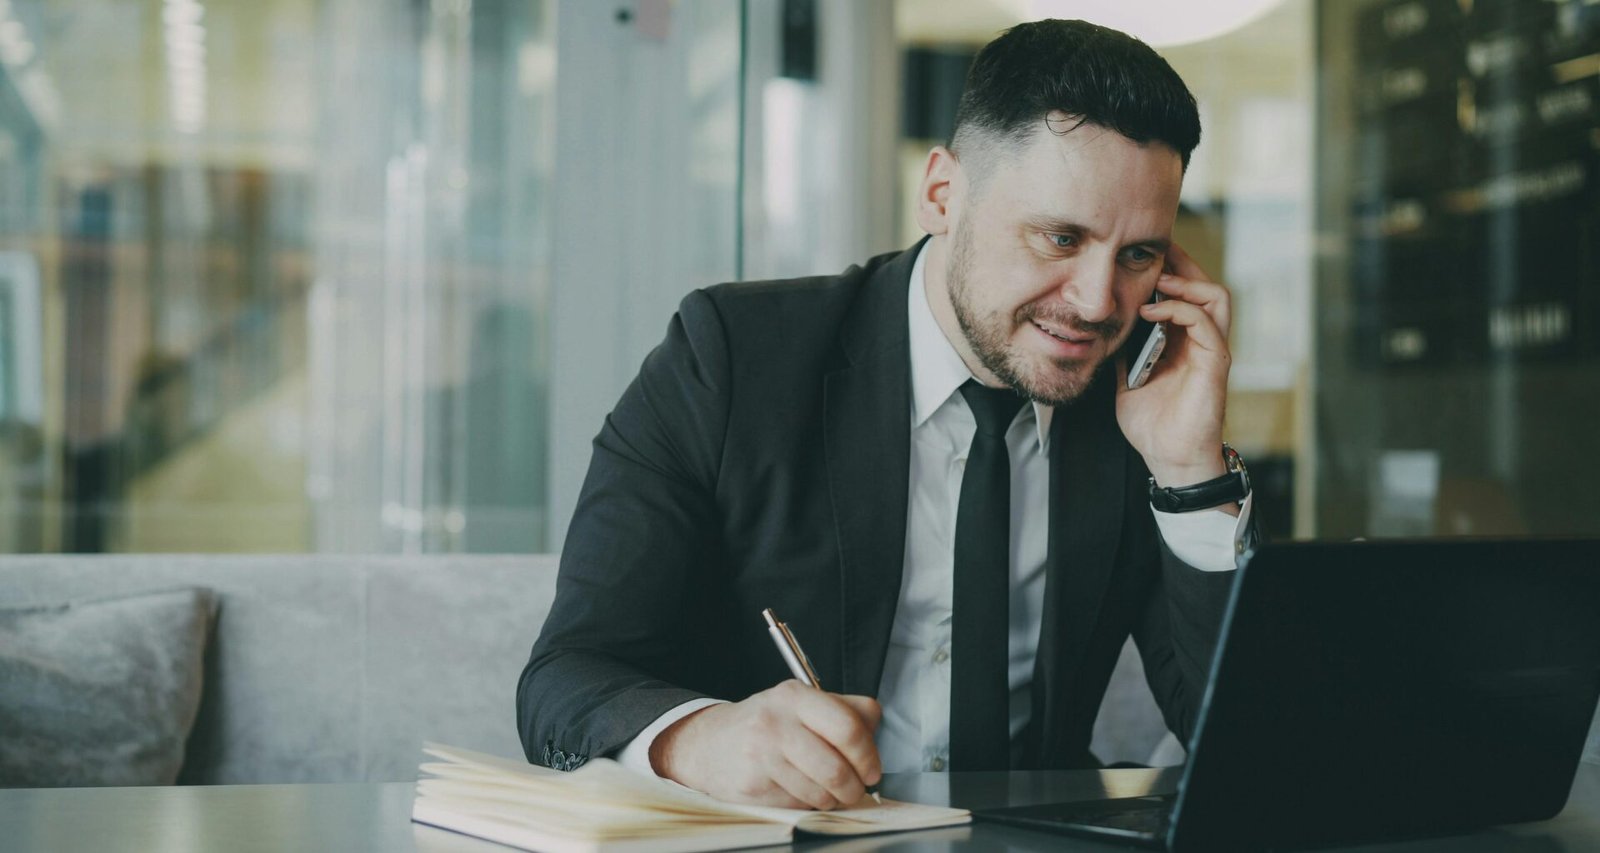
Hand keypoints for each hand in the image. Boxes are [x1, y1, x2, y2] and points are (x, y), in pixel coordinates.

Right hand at [649, 680, 882, 809]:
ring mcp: (761, 755)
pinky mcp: (752, 785)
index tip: (872, 769)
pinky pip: (798, 805)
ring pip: (821, 793)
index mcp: (794, 696)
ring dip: (832, 799)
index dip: (868, 754)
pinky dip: (807, 805)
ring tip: (826, 790)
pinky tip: (797, 791)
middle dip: (854, 787)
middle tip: (856, 789)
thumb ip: (843, 709)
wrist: (709, 744)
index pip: (848, 726)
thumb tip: (874, 729)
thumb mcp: (801, 703)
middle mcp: (775, 722)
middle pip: (837, 768)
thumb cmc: (766, 725)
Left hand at [1115, 243, 1233, 498]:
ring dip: (1186, 283)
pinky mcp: (1216, 364)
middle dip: (1181, 264)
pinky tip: (1152, 310)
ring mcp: (1212, 350)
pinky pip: (1207, 324)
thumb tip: (1102, 328)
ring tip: (1157, 279)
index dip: (1170, 270)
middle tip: (1154, 251)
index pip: (1186, 293)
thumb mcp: (1126, 378)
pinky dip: (1180, 310)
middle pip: (1205, 286)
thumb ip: (1123, 351)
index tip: (1142, 255)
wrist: (1168, 458)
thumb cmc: (1152, 424)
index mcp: (1184, 341)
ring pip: (1216, 297)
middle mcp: (1203, 341)